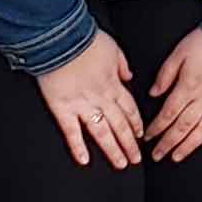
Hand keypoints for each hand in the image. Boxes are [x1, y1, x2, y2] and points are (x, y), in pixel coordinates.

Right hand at [35, 32, 140, 168]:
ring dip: (112, 150)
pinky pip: (72, 131)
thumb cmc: (84, 39)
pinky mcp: (62, 107)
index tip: (140, 135)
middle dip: (129, 144)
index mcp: (113, 83)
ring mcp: (82, 105)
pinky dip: (77, 147)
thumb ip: (122, 64)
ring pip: (102, 132)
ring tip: (120, 164)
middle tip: (135, 159)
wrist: (60, 38)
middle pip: (120, 125)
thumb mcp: (112, 47)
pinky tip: (84, 160)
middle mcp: (101, 97)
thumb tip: (128, 75)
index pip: (129, 108)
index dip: (136, 123)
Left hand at [145, 29, 201, 162]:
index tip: (148, 137)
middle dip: (168, 143)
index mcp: (188, 86)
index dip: (156, 129)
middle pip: (183, 127)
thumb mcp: (179, 52)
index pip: (168, 114)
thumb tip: (154, 92)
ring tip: (178, 156)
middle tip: (158, 155)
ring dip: (189, 146)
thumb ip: (165, 75)